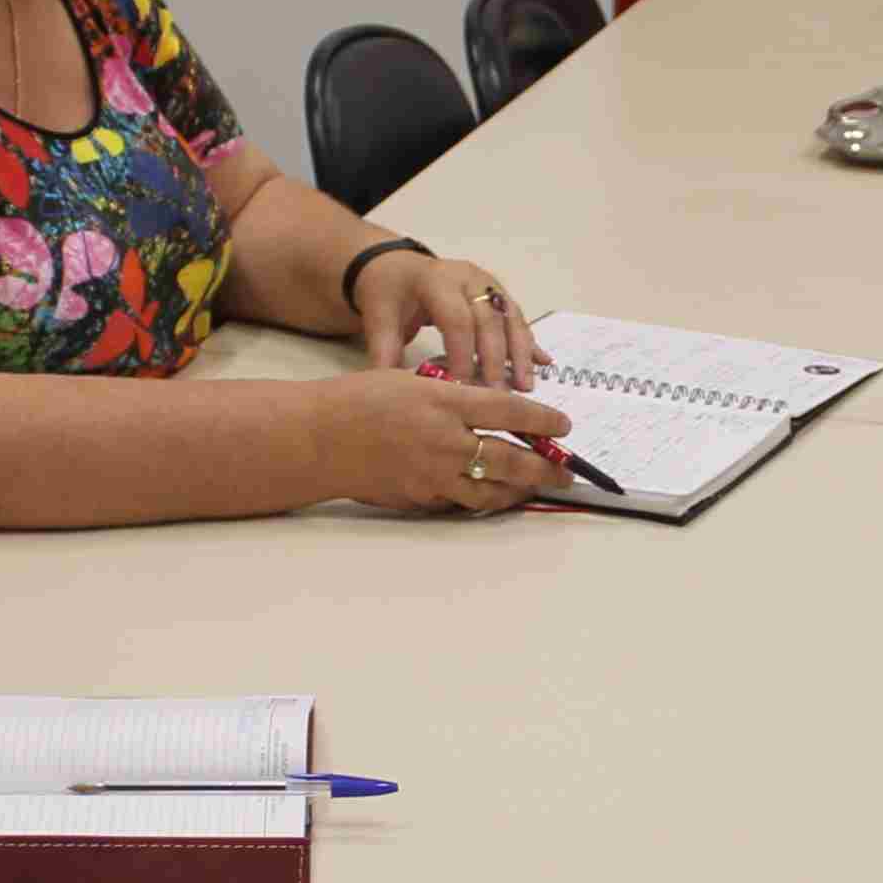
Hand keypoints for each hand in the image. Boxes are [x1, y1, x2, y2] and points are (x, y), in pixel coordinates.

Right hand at [322, 368, 570, 515]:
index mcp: (444, 402)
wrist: (317, 437)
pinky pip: (459, 501)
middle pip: (511, 460)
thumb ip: (452, 397)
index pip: (510, 411)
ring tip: (534, 488)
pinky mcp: (418, 498)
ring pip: (491, 491)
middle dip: (545, 468)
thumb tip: (491, 410)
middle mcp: (444, 441)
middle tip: (565, 471)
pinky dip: (480, 498)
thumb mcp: (411, 381)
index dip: (544, 421)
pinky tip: (491, 493)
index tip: (564, 425)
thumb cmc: (359, 400)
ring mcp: (431, 475)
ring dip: (519, 491)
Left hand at [355, 251, 550, 392]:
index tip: (461, 387)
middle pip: (489, 319)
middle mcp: (467, 278)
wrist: (396, 267)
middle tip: (499, 394)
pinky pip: (516, 318)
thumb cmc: (388, 294)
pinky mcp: (497, 294)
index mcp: (436, 280)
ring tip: (525, 386)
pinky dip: (528, 342)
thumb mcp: (379, 318)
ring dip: (520, 353)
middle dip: (496, 359)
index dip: (462, 354)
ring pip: (510, 317)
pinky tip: (543, 363)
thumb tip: (393, 390)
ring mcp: (486, 284)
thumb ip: (385, 352)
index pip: (456, 318)